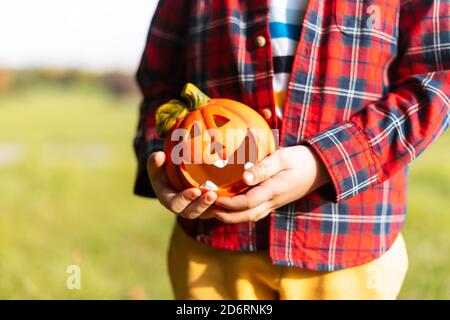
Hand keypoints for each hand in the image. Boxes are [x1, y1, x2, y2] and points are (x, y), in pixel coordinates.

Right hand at [147, 151, 216, 218]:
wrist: (176, 176)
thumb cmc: (164, 170)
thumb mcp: (157, 166)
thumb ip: (154, 161)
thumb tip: (159, 156)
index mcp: (169, 200)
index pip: (176, 204)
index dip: (186, 199)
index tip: (195, 190)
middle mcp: (183, 208)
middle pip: (192, 212)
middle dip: (202, 205)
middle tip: (212, 195)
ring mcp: (196, 209)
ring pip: (205, 213)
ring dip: (212, 206)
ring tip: (219, 195)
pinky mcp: (207, 207)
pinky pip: (215, 210)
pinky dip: (222, 206)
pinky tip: (230, 197)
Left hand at [212, 146, 329, 223]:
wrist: (320, 168)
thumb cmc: (300, 159)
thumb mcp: (283, 157)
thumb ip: (263, 167)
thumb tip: (244, 177)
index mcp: (273, 190)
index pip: (246, 202)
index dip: (227, 202)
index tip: (212, 195)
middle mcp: (272, 201)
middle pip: (245, 216)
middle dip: (225, 214)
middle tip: (208, 208)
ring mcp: (274, 204)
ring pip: (250, 217)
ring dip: (231, 217)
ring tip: (215, 210)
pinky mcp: (274, 203)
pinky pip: (255, 213)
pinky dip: (241, 213)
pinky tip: (231, 208)